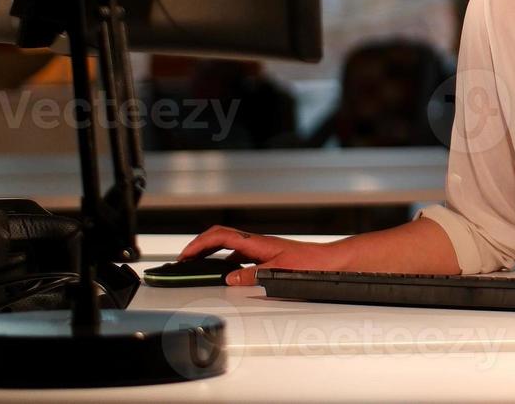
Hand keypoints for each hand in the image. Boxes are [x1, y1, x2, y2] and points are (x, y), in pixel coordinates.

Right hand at [177, 225, 350, 286]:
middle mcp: (257, 243)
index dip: (199, 244)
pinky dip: (225, 261)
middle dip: (199, 247)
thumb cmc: (310, 264)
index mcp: (257, 243)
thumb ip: (253, 275)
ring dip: (211, 254)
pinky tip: (225, 273)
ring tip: (198, 266)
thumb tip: (230, 278)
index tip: (185, 255)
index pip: (220, 236)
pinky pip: (239, 255)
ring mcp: (261, 249)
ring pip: (228, 246)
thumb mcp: (278, 272)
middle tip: (184, 260)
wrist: (329, 262)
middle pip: (220, 238)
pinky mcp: (266, 256)